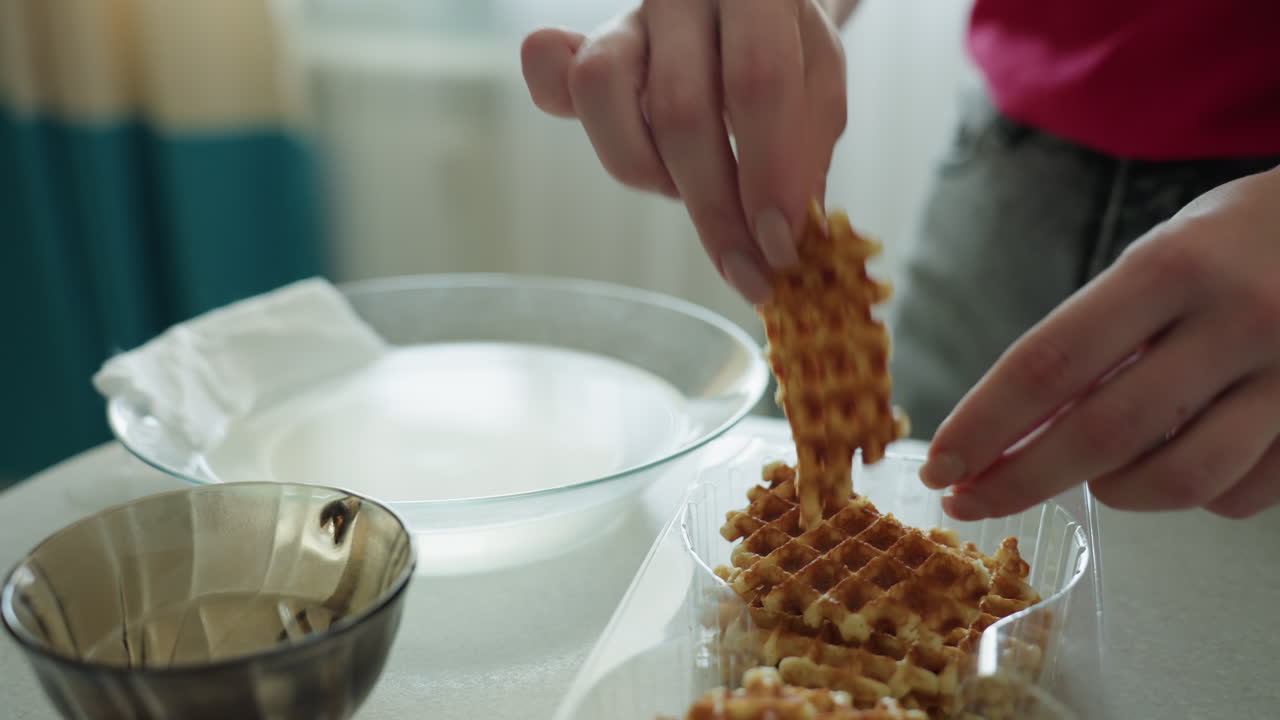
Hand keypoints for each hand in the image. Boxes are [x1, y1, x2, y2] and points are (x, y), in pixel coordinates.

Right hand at [520, 0, 849, 303]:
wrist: (749, 11)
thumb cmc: (785, 49)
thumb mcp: (818, 87)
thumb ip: (805, 150)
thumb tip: (785, 240)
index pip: (757, 81)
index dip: (767, 172)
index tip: (780, 245)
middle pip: (680, 108)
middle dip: (714, 206)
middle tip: (745, 268)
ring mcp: (629, 17)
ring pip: (601, 92)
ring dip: (649, 174)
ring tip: (691, 192)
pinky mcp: (589, 45)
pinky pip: (556, 79)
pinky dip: (559, 109)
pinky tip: (614, 148)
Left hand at [920, 166, 1279, 520]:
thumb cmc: (1242, 241)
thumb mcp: (1163, 257)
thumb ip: (1096, 335)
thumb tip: (1012, 428)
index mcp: (1173, 266)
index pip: (1050, 361)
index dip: (983, 423)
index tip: (939, 465)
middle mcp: (1238, 320)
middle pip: (1102, 434)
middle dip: (1019, 480)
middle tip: (970, 502)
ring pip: (1179, 481)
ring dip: (1115, 493)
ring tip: (1098, 472)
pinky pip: (1239, 495)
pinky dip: (1194, 495)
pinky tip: (1180, 460)